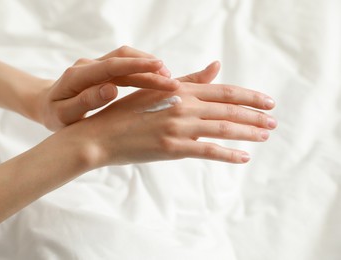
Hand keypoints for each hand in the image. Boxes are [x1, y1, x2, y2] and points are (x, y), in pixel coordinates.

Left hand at [36, 46, 178, 130]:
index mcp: (78, 76)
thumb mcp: (63, 116)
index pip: (112, 66)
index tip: (159, 71)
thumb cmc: (55, 114)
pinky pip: (125, 65)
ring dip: (148, 66)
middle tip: (172, 81)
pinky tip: (156, 79)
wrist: (46, 103)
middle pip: (123, 59)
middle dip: (149, 67)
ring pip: (126, 58)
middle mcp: (88, 65)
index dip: (137, 67)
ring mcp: (95, 65)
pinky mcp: (102, 69)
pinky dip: (142, 70)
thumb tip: (111, 89)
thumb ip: (85, 103)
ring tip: (169, 79)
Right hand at [57, 69, 276, 166]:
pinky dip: (228, 154)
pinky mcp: (172, 148)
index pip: (223, 90)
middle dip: (255, 115)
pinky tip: (244, 158)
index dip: (249, 95)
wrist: (98, 136)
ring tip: (266, 136)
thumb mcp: (155, 90)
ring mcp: (178, 127)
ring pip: (223, 128)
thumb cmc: (123, 112)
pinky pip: (207, 151)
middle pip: (229, 108)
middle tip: (274, 121)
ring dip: (248, 132)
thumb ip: (188, 80)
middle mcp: (182, 105)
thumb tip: (216, 66)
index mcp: (179, 90)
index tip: (267, 101)